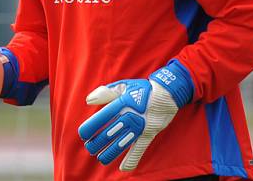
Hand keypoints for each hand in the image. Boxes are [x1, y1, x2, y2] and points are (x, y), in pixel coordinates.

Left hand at [78, 61, 192, 170]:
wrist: (168, 93)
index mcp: (121, 103)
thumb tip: (89, 100)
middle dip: (96, 143)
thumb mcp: (124, 86)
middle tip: (91, 147)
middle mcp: (129, 116)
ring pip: (120, 144)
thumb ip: (106, 93)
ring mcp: (140, 126)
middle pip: (107, 134)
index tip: (84, 134)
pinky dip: (132, 159)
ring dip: (108, 153)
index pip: (100, 119)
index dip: (89, 129)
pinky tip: (123, 167)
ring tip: (101, 157)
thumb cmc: (142, 90)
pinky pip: (139, 149)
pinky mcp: (149, 133)